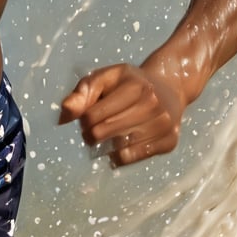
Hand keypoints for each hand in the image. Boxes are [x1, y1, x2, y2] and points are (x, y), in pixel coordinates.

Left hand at [58, 63, 186, 165]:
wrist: (169, 87)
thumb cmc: (128, 83)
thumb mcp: (104, 78)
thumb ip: (82, 92)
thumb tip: (66, 112)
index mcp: (135, 86)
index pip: (94, 115)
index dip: (83, 119)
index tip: (85, 118)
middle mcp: (153, 105)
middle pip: (105, 132)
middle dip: (92, 134)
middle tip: (93, 130)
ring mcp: (164, 125)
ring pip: (120, 148)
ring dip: (106, 146)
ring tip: (107, 136)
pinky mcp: (170, 142)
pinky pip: (134, 158)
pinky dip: (121, 156)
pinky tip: (119, 146)